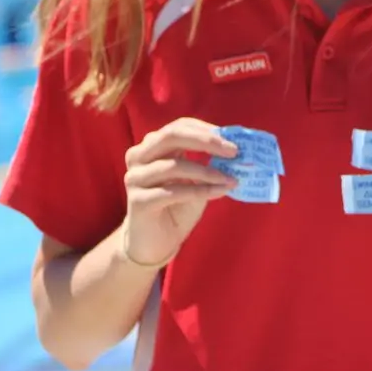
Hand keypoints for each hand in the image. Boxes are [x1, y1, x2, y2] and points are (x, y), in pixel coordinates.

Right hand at [120, 117, 237, 265]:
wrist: (154, 243)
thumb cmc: (177, 207)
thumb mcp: (196, 180)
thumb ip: (209, 162)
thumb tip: (236, 150)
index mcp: (153, 146)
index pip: (180, 126)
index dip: (207, 130)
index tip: (232, 139)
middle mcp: (139, 157)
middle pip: (172, 136)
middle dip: (206, 141)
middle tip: (233, 151)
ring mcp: (135, 178)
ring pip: (174, 166)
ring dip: (208, 172)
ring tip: (231, 179)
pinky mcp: (137, 201)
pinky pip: (174, 192)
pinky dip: (200, 190)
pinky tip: (219, 192)